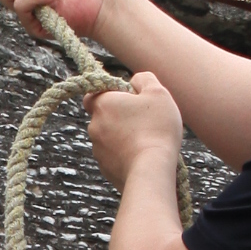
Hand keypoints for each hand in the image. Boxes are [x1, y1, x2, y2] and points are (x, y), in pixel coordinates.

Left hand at [85, 73, 183, 189]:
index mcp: (102, 104)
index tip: (128, 100)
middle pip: (104, 117)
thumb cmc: (156, 128)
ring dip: (123, 137)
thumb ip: (144, 80)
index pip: (92, 95)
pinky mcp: (106, 169)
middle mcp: (94, 126)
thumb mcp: (158, 93)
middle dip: (120, 117)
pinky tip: (143, 156)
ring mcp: (98, 150)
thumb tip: (135, 80)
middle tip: (144, 121)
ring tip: (147, 141)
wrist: (152, 170)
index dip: (109, 95)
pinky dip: (125, 155)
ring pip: (109, 138)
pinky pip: (114, 157)